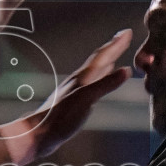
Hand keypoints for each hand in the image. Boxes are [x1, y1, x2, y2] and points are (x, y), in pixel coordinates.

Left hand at [10, 30, 132, 160]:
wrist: (38, 134)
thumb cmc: (59, 118)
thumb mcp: (86, 99)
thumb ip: (105, 84)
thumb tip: (126, 70)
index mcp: (82, 78)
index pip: (102, 56)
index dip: (115, 44)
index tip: (127, 32)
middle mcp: (78, 81)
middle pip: (97, 60)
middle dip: (111, 48)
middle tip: (123, 37)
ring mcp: (74, 91)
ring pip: (93, 72)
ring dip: (105, 62)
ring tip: (113, 56)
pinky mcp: (72, 102)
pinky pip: (90, 84)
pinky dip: (98, 79)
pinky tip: (98, 82)